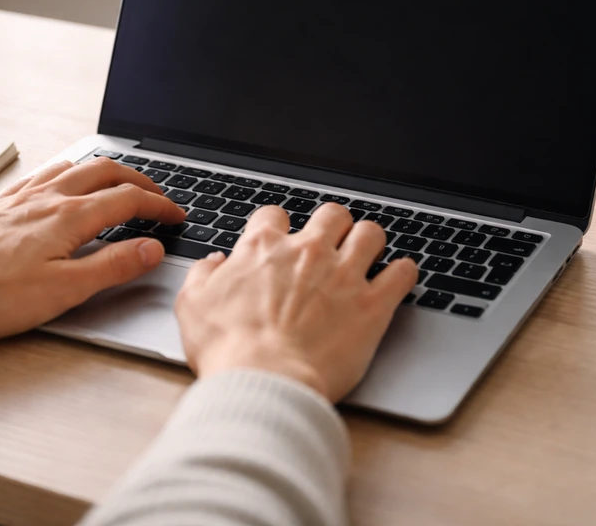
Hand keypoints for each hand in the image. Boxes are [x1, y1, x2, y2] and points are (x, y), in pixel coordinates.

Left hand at [0, 157, 184, 357]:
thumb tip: (151, 249)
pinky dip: (72, 171)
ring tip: (120, 183)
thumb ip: (112, 266)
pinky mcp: (2, 202)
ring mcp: (22, 195)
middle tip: (158, 196)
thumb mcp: (64, 291)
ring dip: (107, 169)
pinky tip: (65, 184)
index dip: (160, 206)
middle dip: (140, 179)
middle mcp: (47, 196)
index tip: (176, 215)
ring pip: (75, 165)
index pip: (129, 200)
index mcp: (69, 216)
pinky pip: (47, 172)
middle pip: (106, 170)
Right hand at [174, 204, 416, 401]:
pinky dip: (403, 272)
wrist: (265, 381)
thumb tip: (214, 263)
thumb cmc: (228, 349)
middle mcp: (307, 253)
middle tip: (331, 243)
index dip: (277, 226)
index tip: (280, 240)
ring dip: (369, 241)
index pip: (274, 214)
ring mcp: (343, 276)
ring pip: (370, 233)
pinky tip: (399, 277)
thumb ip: (203, 275)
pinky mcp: (372, 305)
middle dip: (332, 225)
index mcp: (263, 249)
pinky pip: (402, 274)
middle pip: (331, 214)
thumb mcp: (192, 306)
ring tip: (368, 253)